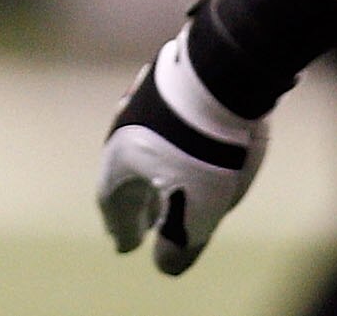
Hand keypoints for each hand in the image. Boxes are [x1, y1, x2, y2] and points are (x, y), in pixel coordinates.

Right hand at [98, 16, 269, 274]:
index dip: (121, 227)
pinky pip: (167, 116)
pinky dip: (173, 137)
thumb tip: (168, 265)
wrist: (224, 70)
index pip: (112, 203)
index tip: (126, 246)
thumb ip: (179, 244)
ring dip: (153, 167)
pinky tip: (190, 139)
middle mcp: (124, 126)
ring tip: (167, 181)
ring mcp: (146, 96)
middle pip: (125, 171)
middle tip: (144, 222)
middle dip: (134, 200)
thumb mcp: (197, 212)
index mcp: (120, 161)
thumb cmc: (204, 149)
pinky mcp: (171, 74)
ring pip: (145, 140)